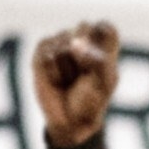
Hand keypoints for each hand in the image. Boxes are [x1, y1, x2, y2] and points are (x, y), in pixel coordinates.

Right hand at [31, 21, 119, 148]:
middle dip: (84, 56)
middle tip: (84, 74)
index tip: (101, 64)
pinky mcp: (42, 50)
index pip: (105, 28)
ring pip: (64, 45)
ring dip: (68, 70)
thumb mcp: (103, 83)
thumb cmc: (91, 100)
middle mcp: (81, 37)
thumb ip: (96, 60)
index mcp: (103, 43)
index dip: (101, 45)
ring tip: (69, 80)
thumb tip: (74, 44)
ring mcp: (60, 41)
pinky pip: (47, 56)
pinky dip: (54, 74)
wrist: (69, 120)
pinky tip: (57, 80)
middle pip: (84, 28)